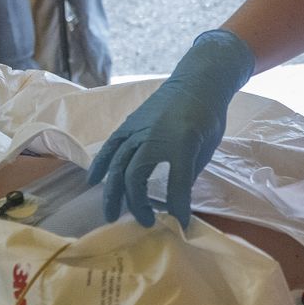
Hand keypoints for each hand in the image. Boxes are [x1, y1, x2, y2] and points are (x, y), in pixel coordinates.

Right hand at [88, 30, 253, 226]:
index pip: (177, 184)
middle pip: (136, 177)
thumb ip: (188, 174)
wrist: (199, 82)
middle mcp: (155, 137)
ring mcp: (138, 129)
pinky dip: (100, 165)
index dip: (178, 207)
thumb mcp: (207, 148)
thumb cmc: (209, 116)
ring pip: (118, 165)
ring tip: (111, 215)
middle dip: (138, 204)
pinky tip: (94, 181)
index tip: (179, 222)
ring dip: (113, 192)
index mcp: (182, 144)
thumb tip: (173, 201)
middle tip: (144, 223)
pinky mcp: (130, 124)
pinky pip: (110, 147)